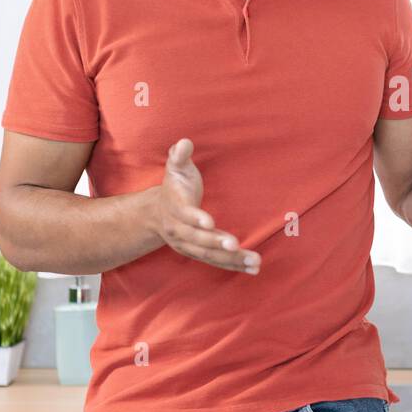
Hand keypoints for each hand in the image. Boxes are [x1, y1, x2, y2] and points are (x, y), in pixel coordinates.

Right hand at [154, 138, 260, 274]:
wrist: (157, 213)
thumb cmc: (174, 186)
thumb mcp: (175, 168)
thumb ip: (178, 156)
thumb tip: (183, 142)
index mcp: (174, 208)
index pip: (185, 215)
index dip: (196, 219)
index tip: (209, 222)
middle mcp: (179, 231)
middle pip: (197, 239)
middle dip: (216, 243)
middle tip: (235, 244)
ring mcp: (187, 245)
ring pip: (209, 255)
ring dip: (232, 259)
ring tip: (255, 261)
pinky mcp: (198, 253)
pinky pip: (216, 262)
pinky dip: (234, 266)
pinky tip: (253, 268)